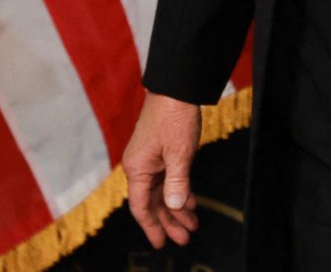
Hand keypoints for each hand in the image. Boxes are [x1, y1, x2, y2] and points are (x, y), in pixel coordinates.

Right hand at [122, 92, 201, 247]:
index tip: (161, 243)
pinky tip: (191, 203)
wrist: (176, 88)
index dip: (151, 226)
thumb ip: (177, 183)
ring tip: (192, 225)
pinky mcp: (160, 153)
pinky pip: (168, 179)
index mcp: (138, 168)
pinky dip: (179, 192)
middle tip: (185, 238)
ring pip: (162, 192)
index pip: (141, 206)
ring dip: (176, 208)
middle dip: (168, 221)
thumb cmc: (174, 117)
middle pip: (153, 202)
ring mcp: (150, 159)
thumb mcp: (179, 154)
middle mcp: (139, 166)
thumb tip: (173, 207)